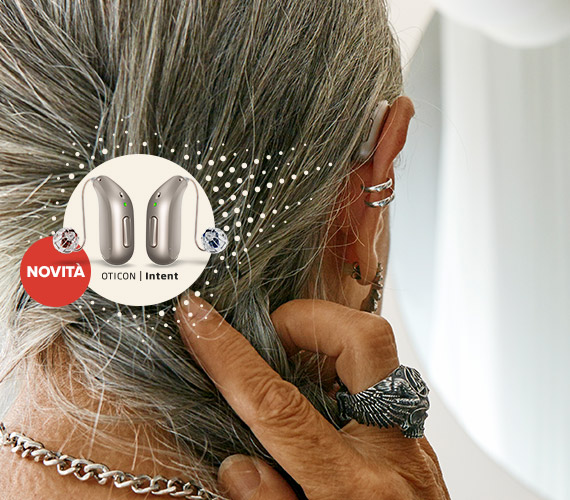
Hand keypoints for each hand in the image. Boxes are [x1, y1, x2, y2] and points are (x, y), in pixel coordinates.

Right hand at [176, 297, 448, 499]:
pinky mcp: (414, 440)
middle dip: (308, 320)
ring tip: (286, 366)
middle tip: (269, 337)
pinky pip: (377, 377)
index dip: (230, 356)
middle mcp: (392, 456)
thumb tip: (238, 465)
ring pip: (378, 351)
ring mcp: (410, 444)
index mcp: (352, 493)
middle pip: (365, 342)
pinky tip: (313, 397)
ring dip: (324, 342)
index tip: (198, 320)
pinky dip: (336, 369)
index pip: (280, 406)